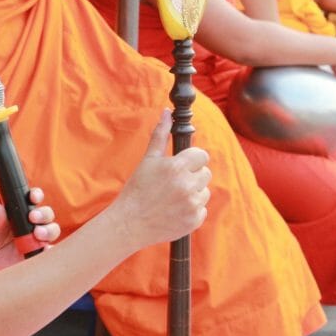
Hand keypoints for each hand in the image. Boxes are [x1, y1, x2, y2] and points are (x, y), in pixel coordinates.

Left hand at [0, 188, 59, 278]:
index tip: (32, 197)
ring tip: (37, 234)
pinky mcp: (37, 257)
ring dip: (48, 230)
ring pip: (52, 231)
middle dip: (43, 213)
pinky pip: (50, 253)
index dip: (35, 195)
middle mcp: (30, 225)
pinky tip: (42, 250)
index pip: (31, 200)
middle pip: (46, 214)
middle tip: (33, 217)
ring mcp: (36, 241)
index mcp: (18, 213)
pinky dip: (49, 250)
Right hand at [113, 111, 210, 249]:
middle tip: (174, 183)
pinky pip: (202, 209)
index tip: (183, 165)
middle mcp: (187, 185)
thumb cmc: (137, 189)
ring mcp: (192, 204)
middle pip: (205, 173)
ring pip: (205, 191)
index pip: (202, 155)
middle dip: (193, 176)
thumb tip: (166, 113)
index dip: (192, 159)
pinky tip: (175, 210)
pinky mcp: (194, 220)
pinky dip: (192, 209)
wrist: (130, 223)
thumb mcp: (148, 160)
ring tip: (173, 197)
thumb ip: (160, 135)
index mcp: (176, 167)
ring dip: (194, 193)